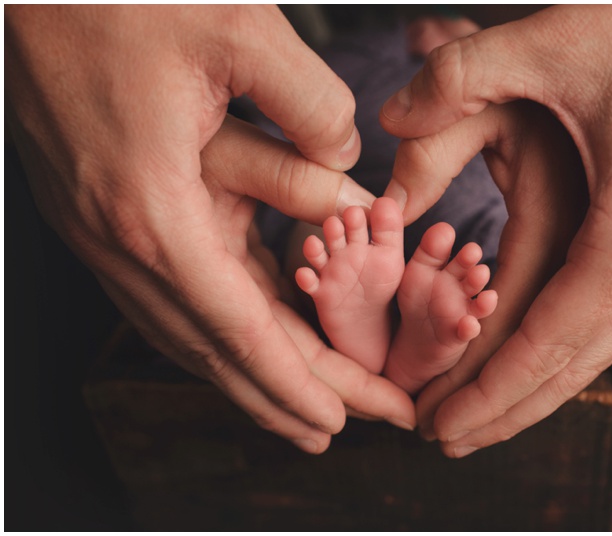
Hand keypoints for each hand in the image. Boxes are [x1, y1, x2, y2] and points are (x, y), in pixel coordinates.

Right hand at [5, 5, 401, 451]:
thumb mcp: (238, 33)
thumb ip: (311, 106)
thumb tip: (348, 166)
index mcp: (153, 211)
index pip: (239, 327)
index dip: (292, 381)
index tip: (336, 421)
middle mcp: (118, 239)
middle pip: (213, 347)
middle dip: (279, 396)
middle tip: (336, 431)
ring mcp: (100, 232)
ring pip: (182, 329)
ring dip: (241, 374)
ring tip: (293, 407)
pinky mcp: (99, 213)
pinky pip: (164, 295)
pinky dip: (209, 330)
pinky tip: (238, 341)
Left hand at [380, 5, 611, 455]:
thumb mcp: (548, 44)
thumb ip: (453, 83)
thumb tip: (388, 122)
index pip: (541, 339)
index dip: (484, 387)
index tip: (436, 423)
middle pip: (570, 362)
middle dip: (505, 406)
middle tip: (446, 438)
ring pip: (595, 345)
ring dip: (536, 384)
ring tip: (484, 412)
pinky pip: (609, 311)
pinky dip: (564, 344)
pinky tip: (537, 353)